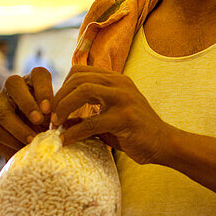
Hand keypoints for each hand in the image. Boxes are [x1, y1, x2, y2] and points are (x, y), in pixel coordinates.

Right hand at [0, 67, 53, 157]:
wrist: (26, 144)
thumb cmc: (44, 125)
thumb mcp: (53, 118)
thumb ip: (57, 114)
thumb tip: (65, 119)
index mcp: (33, 81)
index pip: (38, 74)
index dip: (43, 89)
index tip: (49, 110)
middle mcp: (12, 87)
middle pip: (13, 83)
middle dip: (27, 103)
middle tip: (39, 121)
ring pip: (3, 111)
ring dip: (19, 128)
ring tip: (32, 140)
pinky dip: (11, 140)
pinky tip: (21, 147)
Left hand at [51, 64, 172, 163]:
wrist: (164, 144)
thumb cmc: (136, 133)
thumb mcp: (109, 118)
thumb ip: (87, 115)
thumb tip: (59, 121)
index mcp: (116, 80)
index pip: (80, 71)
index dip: (62, 87)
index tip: (55, 107)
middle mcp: (120, 83)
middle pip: (78, 78)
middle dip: (59, 98)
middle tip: (51, 117)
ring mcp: (125, 98)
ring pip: (83, 91)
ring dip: (64, 108)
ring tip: (56, 125)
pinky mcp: (126, 118)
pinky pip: (92, 122)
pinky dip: (74, 132)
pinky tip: (66, 141)